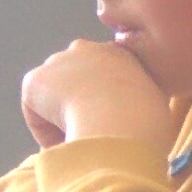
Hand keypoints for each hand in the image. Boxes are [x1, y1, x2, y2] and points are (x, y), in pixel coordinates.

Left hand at [18, 39, 174, 151]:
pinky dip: (47, 133)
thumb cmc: (148, 119)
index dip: (106, 100)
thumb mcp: (157, 102)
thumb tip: (134, 116)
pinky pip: (37, 116)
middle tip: (91, 131)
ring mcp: (57, 62)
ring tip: (80, 142)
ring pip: (54, 99)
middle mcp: (86, 49)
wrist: (121, 119)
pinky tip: (67, 142)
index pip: (105, 72)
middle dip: (78, 102)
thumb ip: (140, 98)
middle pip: (74, 79)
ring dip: (63, 118)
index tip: (112, 122)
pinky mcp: (34, 81)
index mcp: (120, 52)